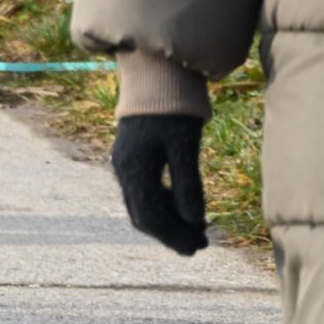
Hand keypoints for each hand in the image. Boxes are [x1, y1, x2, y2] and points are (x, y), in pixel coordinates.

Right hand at [110, 113, 208, 254]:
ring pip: (142, 206)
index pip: (150, 216)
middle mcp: (124, 170)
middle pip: (143, 216)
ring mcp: (125, 164)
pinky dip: (163, 205)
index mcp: (134, 168)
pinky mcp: (132, 157)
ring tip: (195, 229)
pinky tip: (182, 206)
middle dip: (171, 233)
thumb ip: (188, 186)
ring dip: (167, 221)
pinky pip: (143, 192)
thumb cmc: (173, 108)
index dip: (174, 236)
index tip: (199, 247)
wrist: (155, 75)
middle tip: (199, 245)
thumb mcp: (185, 147)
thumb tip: (195, 222)